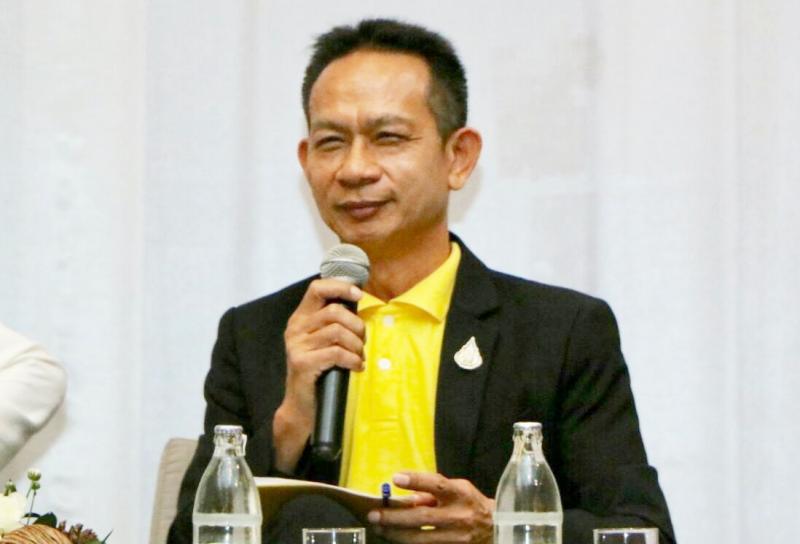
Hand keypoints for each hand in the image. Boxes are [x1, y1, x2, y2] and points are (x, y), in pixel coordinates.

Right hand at [272, 279, 364, 471]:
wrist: (302, 405)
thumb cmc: (319, 370)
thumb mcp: (323, 341)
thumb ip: (334, 322)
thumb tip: (358, 301)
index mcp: (300, 318)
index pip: (317, 288)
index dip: (340, 287)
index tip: (359, 295)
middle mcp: (295, 328)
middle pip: (334, 311)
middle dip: (357, 325)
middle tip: (363, 342)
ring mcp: (297, 345)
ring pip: (338, 331)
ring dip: (356, 345)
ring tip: (359, 356)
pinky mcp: (302, 363)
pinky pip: (336, 352)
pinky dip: (352, 359)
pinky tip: (356, 367)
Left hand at [368, 472, 493, 543]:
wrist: (496, 528)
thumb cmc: (471, 503)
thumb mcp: (457, 489)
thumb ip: (433, 492)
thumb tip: (406, 497)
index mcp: (460, 494)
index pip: (437, 485)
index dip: (416, 481)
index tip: (396, 478)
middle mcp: (459, 516)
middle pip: (423, 517)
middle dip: (395, 517)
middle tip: (374, 514)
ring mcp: (456, 537)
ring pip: (421, 538)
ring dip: (396, 534)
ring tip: (379, 528)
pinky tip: (394, 539)